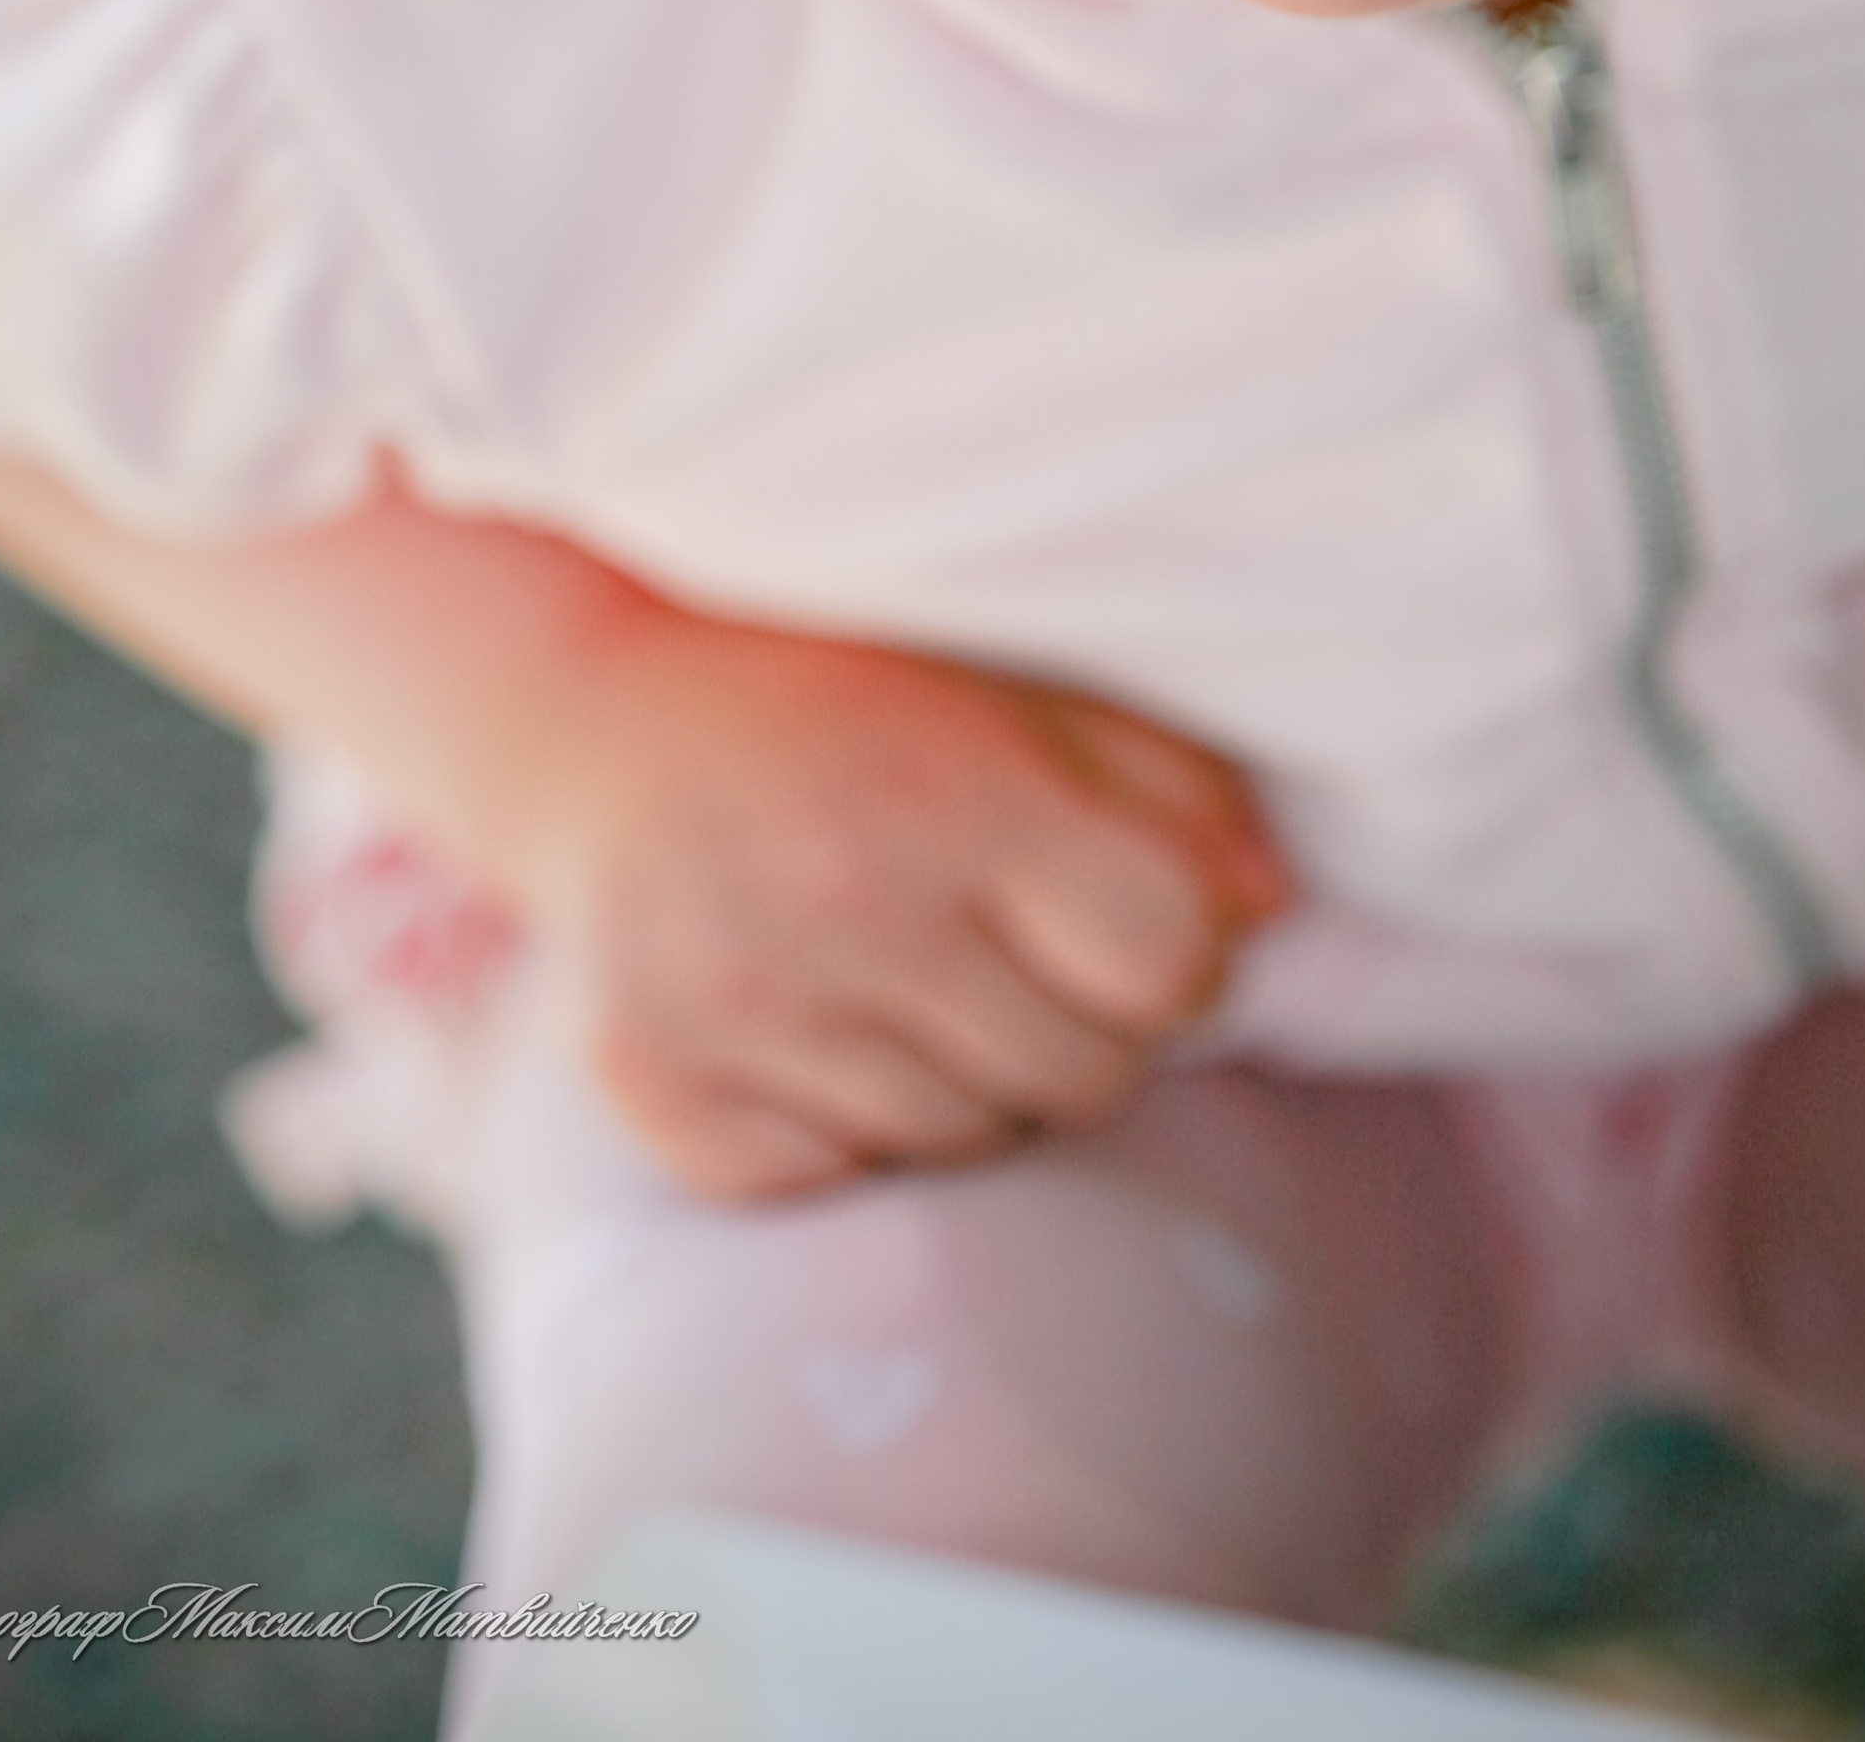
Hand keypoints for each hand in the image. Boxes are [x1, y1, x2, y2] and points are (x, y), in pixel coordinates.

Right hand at [500, 596, 1289, 1198]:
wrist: (597, 709)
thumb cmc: (843, 685)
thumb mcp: (1014, 684)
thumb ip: (1162, 782)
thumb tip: (1266, 908)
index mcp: (952, 792)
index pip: (1164, 964)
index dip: (1176, 961)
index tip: (1130, 929)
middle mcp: (844, 905)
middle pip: (1082, 1078)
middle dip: (1084, 1030)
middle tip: (1020, 958)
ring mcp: (736, 1003)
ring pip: (963, 1142)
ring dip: (973, 1082)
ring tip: (921, 982)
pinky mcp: (653, 1083)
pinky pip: (831, 1181)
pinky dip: (851, 1127)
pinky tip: (824, 1025)